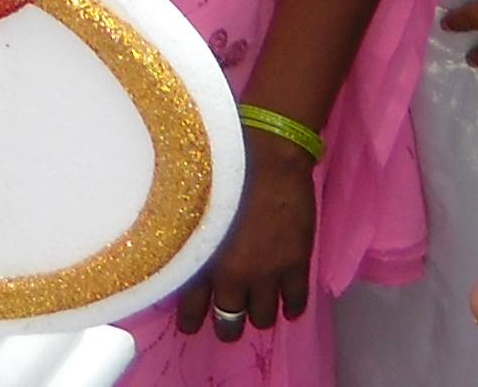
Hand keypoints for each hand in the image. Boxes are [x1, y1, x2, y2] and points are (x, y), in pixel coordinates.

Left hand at [175, 131, 318, 337]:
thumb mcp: (192, 206)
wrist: (267, 152)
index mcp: (202, 258)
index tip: (189, 326)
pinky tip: (288, 307)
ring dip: (259, 316)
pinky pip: (296, 301)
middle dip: (227, 325)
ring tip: (257, 313)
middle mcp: (233, 273)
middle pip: (229, 318)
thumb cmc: (221, 168)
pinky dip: (292, 308)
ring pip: (263, 316)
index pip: (192, 304)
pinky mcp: (296, 263)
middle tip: (226, 325)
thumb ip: (191, 237)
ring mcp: (267, 272)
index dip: (191, 318)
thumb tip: (181, 254)